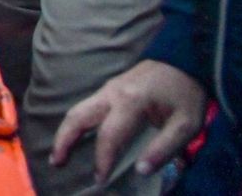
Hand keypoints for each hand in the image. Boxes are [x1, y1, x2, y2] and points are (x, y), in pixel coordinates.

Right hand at [51, 60, 206, 181]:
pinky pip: (85, 106)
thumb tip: (140, 171)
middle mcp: (112, 94)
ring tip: (59, 154)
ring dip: (64, 132)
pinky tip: (74, 136)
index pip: (109, 136)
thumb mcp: (185, 125)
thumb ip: (164, 149)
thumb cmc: (186, 95)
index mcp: (131, 103)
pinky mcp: (109, 88)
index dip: (102, 159)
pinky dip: (74, 123)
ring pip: (77, 109)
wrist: (184, 60)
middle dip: (64, 140)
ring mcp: (107, 88)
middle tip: (56, 163)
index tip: (100, 180)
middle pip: (78, 116)